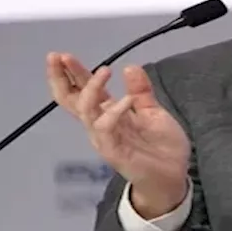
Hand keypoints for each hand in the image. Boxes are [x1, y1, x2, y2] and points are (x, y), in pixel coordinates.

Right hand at [47, 53, 189, 217]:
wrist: (173, 175)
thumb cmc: (161, 146)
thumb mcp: (153, 112)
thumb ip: (141, 91)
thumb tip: (130, 66)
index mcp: (109, 114)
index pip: (84, 90)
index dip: (73, 74)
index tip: (63, 55)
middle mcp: (101, 125)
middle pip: (73, 100)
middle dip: (62, 78)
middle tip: (58, 57)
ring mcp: (105, 139)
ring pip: (87, 111)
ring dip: (92, 88)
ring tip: (104, 70)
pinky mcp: (114, 152)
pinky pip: (107, 129)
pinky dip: (114, 112)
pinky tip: (126, 99)